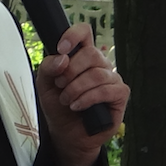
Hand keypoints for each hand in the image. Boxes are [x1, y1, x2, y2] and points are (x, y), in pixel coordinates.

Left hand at [35, 22, 127, 165]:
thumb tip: (63, 58)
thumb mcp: (45, 84)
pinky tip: (77, 106)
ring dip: (77, 88)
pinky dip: (88, 98)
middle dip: (71, 71)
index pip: (84, 32)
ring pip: (97, 73)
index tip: (61, 49)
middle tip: (60, 84)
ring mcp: (112, 78)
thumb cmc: (59, 106)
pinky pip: (106, 90)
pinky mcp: (120, 94)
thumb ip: (48, 67)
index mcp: (81, 56)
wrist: (66, 133)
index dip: (73, 35)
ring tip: (67, 100)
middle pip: (91, 53)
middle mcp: (100, 64)